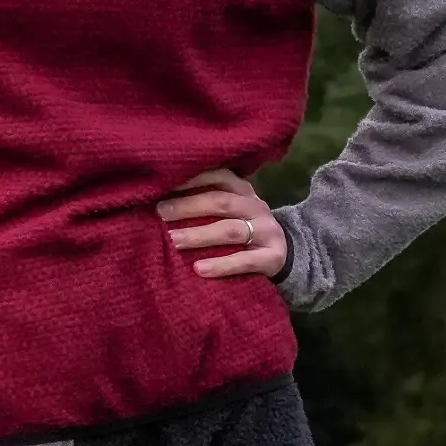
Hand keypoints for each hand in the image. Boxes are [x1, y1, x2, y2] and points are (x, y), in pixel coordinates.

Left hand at [156, 169, 286, 281]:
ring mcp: (267, 231)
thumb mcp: (230, 211)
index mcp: (243, 191)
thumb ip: (206, 203)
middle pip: (221, 202)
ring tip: (173, 241)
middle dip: (188, 207)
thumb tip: (160, 200)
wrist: (286, 256)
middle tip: (160, 213)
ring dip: (199, 235)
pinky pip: (245, 261)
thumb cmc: (243, 230)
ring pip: (230, 230)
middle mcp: (256, 206)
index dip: (191, 179)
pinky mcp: (272, 257)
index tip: (164, 184)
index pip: (218, 176)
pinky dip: (221, 265)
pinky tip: (199, 269)